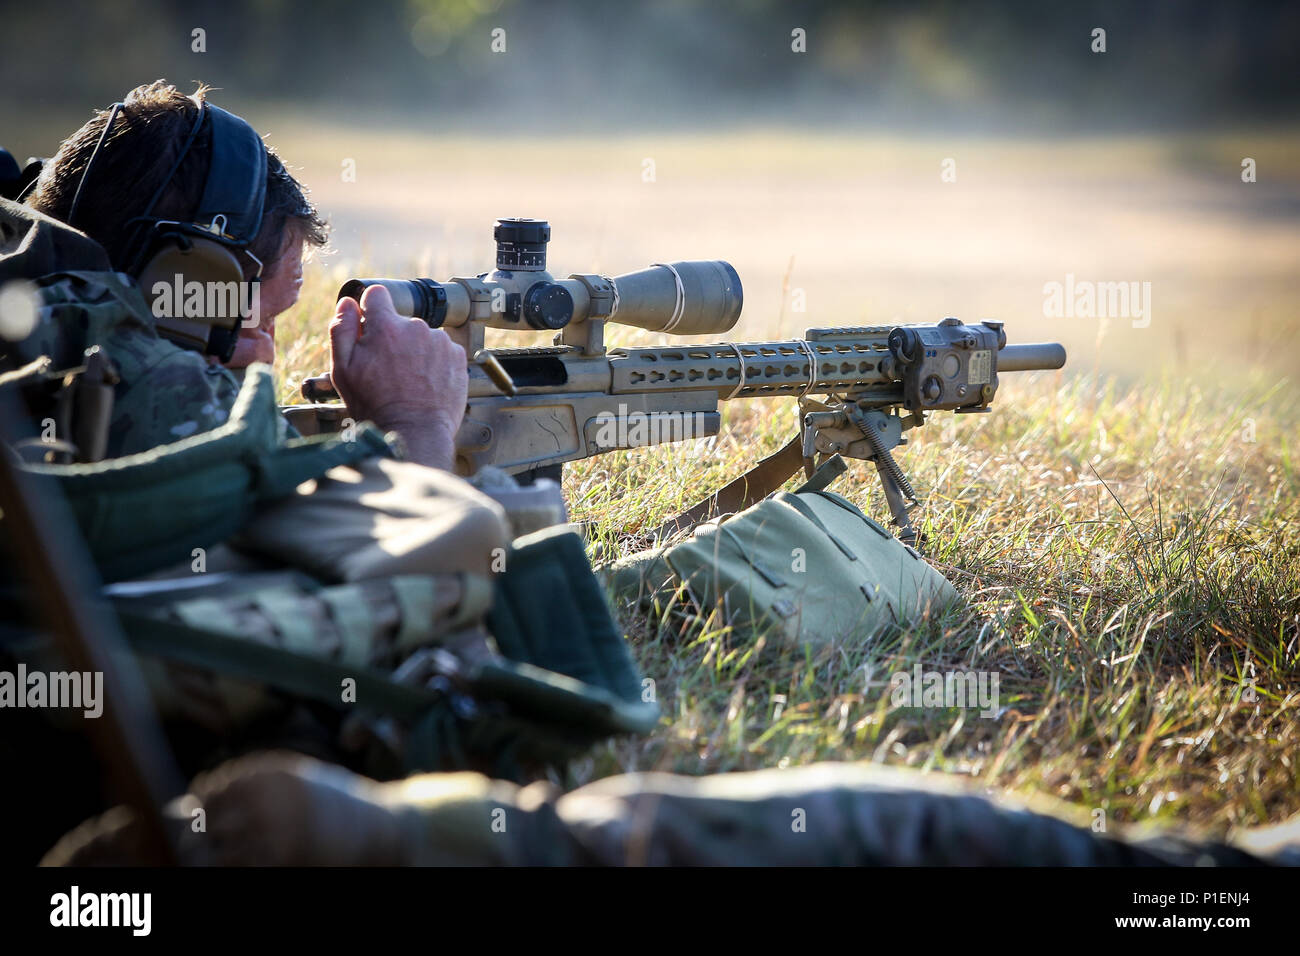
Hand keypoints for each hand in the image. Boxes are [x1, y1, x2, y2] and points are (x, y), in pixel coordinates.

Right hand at [328, 284, 466, 469]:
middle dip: (392, 337)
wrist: (415, 432)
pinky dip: (434, 361)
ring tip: (408, 379)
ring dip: (414, 350)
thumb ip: (343, 329)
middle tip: (388, 369)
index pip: (377, 295)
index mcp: (386, 326)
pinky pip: (442, 350)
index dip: (370, 309)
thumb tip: (348, 304)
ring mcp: (440, 341)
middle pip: (400, 320)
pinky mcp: (457, 357)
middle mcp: (416, 328)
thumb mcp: (344, 369)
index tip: (370, 327)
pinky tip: (425, 382)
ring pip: (421, 336)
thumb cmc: (376, 405)